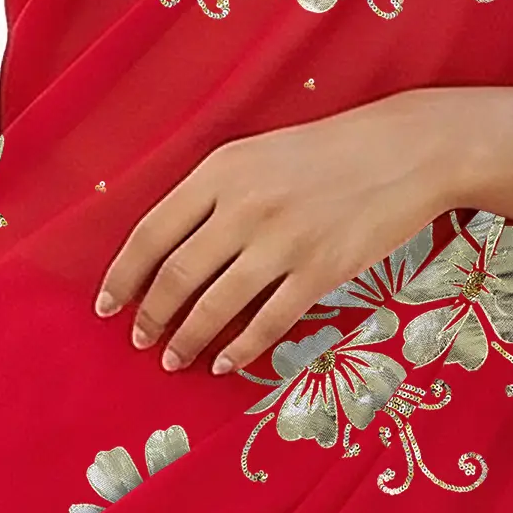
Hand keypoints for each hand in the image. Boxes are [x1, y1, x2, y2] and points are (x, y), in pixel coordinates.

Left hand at [94, 85, 512, 373]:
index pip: (152, 232)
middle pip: (178, 275)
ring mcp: (284, 242)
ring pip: (217, 305)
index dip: (123, 275)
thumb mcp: (258, 154)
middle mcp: (245, 207)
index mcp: (221, 170)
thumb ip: (214, 193)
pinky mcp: (321, 271)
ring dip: (187, 339)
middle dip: (151, 315)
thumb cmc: (328, 151)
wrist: (406, 150)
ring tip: (173, 359)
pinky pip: (268, 323)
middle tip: (140, 339)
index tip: (106, 305)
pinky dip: (240, 349)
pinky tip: (225, 362)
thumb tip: (169, 249)